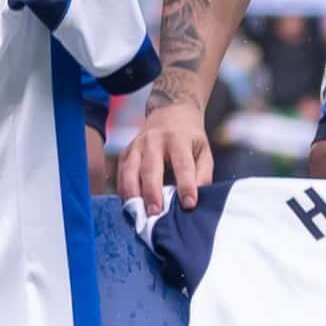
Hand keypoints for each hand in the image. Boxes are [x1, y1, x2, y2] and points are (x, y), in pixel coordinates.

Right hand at [112, 98, 213, 213]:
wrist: (170, 111)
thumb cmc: (189, 137)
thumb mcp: (203, 150)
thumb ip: (203, 173)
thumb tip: (196, 198)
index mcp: (177, 139)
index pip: (182, 165)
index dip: (186, 185)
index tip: (189, 205)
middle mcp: (153, 140)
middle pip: (151, 169)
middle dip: (152, 192)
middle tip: (156, 213)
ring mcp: (136, 145)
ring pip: (130, 171)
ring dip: (133, 193)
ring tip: (138, 212)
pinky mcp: (125, 152)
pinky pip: (121, 172)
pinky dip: (123, 189)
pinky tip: (129, 204)